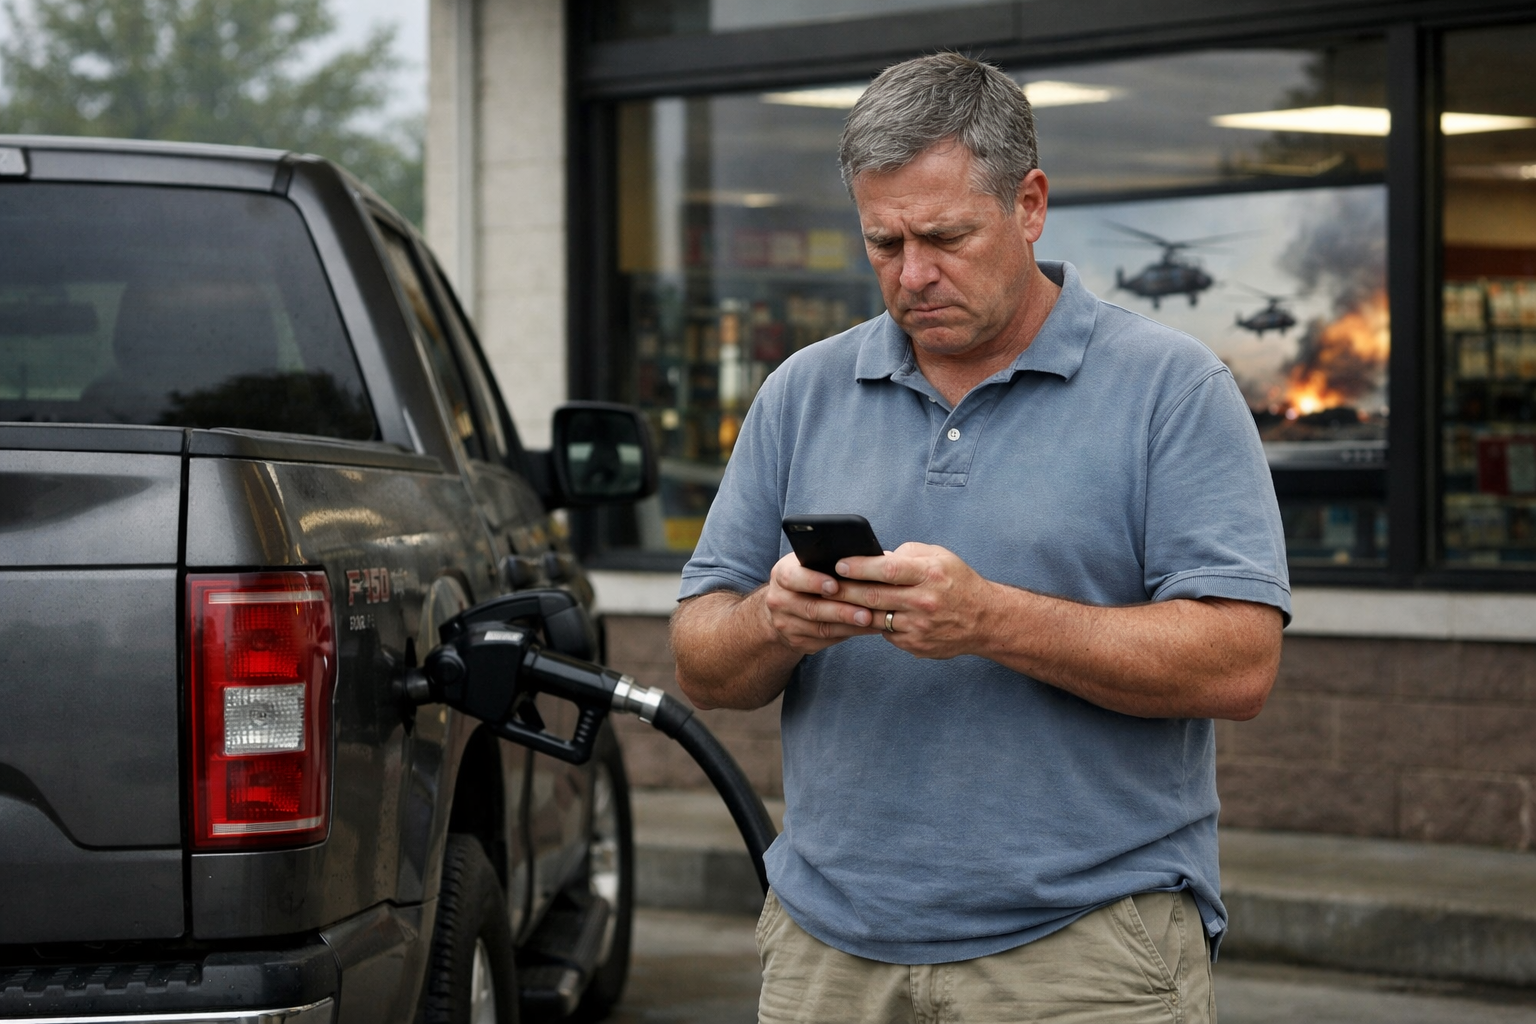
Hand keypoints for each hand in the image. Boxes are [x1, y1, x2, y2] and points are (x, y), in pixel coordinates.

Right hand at [760, 551, 882, 654]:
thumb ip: (827, 561)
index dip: (813, 582)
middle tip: (866, 613)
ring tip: (872, 622)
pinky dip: (850, 634)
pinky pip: (827, 640)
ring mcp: (787, 625)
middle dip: (841, 611)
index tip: (835, 586)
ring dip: (850, 626)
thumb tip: (866, 557)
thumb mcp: (806, 564)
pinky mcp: (798, 642)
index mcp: (782, 575)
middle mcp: (780, 601)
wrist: (782, 609)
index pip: (793, 578)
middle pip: (811, 608)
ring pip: (821, 628)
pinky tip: (868, 629)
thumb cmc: (805, 578)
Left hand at [833, 542, 999, 659]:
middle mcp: (924, 601)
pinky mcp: (917, 646)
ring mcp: (920, 627)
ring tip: (834, 602)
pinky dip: (874, 625)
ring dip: (852, 611)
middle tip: (824, 584)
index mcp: (929, 574)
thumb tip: (874, 557)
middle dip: (844, 590)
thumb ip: (907, 554)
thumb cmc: (959, 583)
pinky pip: (886, 634)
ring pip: (875, 618)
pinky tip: (863, 617)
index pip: (887, 569)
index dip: (859, 567)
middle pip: (874, 596)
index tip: (839, 564)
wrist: (985, 620)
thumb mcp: (940, 557)